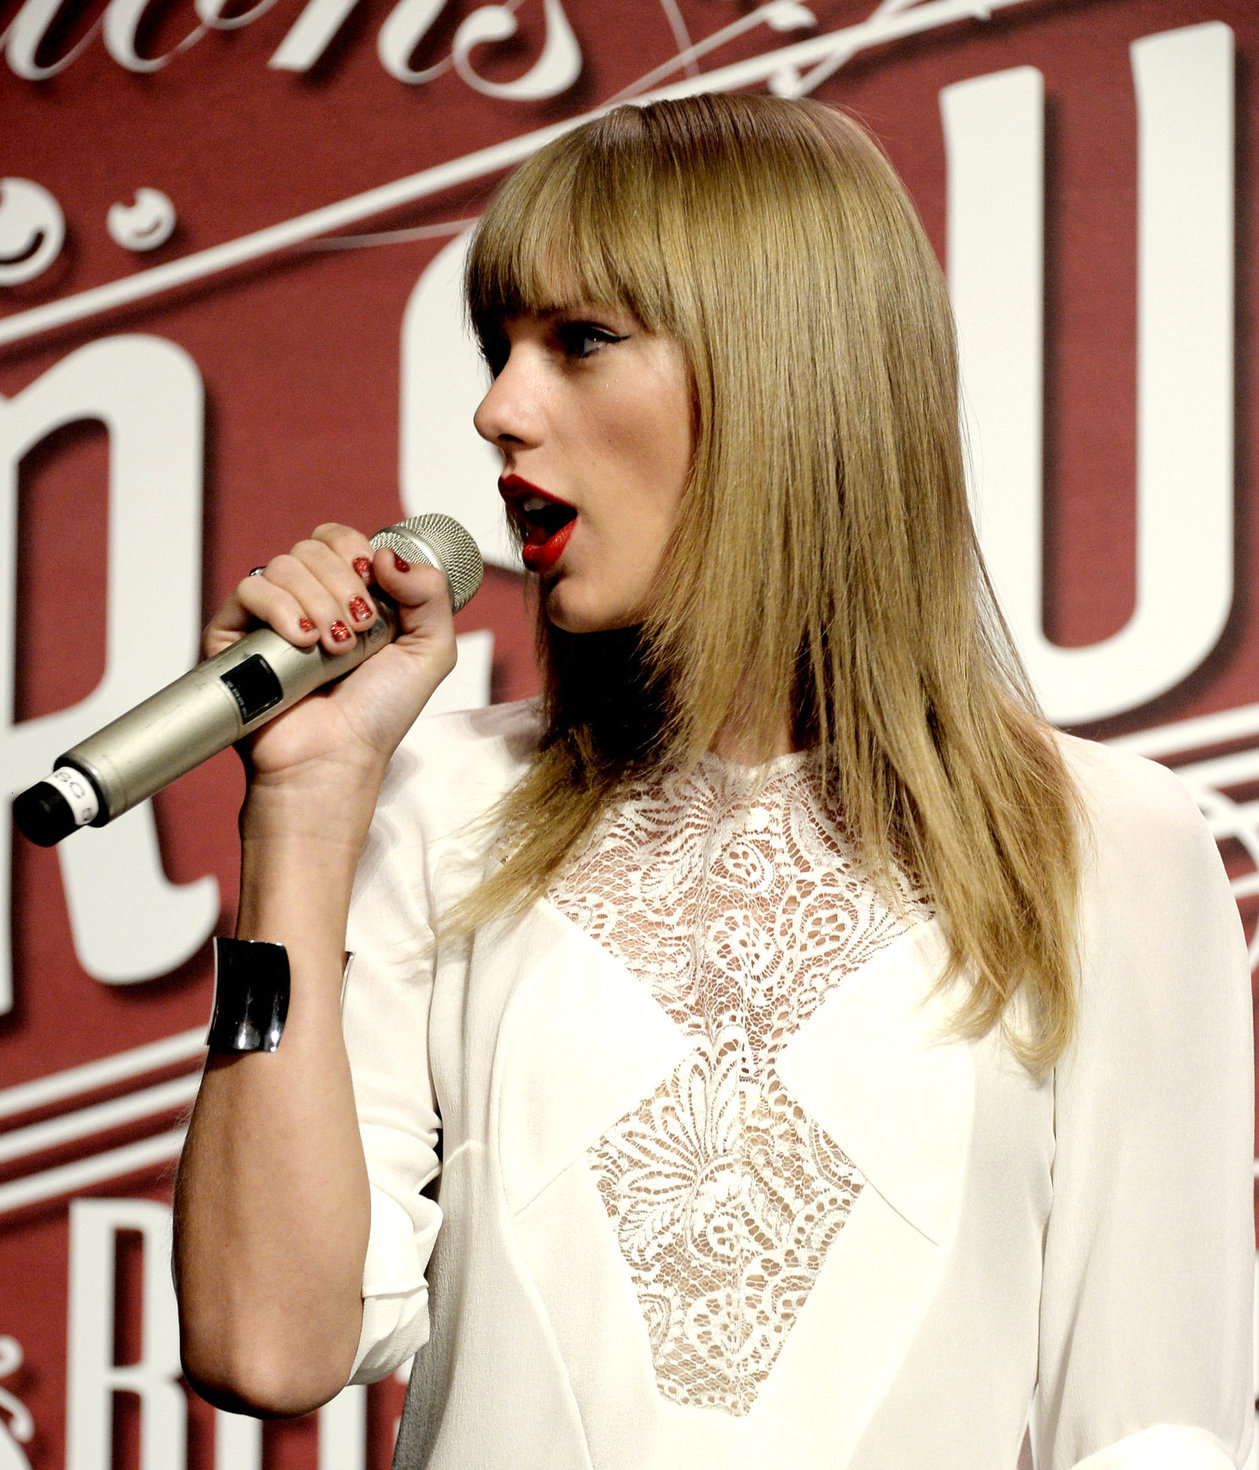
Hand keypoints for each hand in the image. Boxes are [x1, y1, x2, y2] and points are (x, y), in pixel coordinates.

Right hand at [205, 523, 456, 834]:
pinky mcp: (233, 635)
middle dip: (344, 586)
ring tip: (334, 649)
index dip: (357, 551)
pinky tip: (302, 642)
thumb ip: (430, 594)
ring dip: (319, 603)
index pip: (339, 539)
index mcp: (346, 595)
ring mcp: (268, 616)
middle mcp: (305, 600)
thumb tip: (388, 555)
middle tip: (360, 633)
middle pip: (313, 547)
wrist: (335, 759)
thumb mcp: (429, 651)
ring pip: (284, 565)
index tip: (375, 587)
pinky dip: (281, 609)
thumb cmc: (377, 715)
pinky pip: (250, 589)